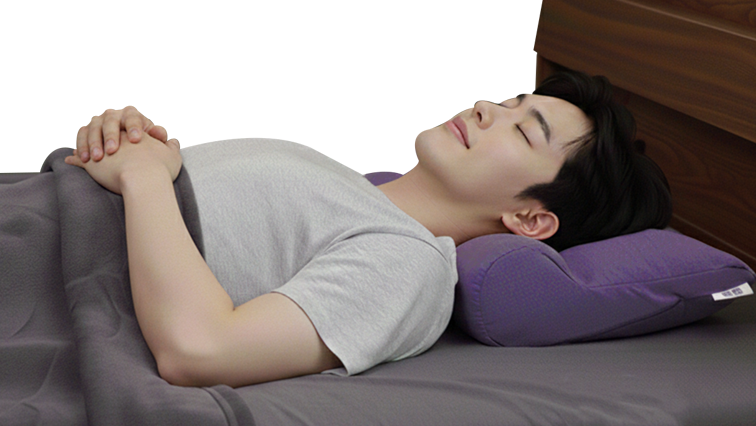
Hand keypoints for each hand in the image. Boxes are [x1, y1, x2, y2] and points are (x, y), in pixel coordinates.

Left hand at [65, 131, 181, 194]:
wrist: (144, 179)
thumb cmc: (159, 167)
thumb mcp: (172, 154)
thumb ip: (171, 146)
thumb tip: (171, 141)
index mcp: (132, 125)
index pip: (121, 121)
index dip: (122, 131)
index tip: (125, 142)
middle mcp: (114, 131)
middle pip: (102, 125)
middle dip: (102, 136)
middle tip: (105, 152)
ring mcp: (101, 145)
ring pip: (88, 138)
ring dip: (87, 146)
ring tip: (87, 156)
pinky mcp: (91, 162)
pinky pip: (79, 158)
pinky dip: (76, 159)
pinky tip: (71, 160)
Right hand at [76, 106, 168, 162]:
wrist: (130, 159)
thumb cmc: (146, 149)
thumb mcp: (155, 144)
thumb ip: (158, 137)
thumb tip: (160, 133)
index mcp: (131, 115)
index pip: (132, 117)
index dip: (134, 127)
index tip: (136, 141)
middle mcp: (114, 115)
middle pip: (110, 120)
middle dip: (110, 135)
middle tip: (112, 151)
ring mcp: (99, 122)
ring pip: (94, 127)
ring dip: (94, 143)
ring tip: (97, 158)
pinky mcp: (87, 131)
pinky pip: (82, 135)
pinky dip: (82, 145)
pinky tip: (85, 159)